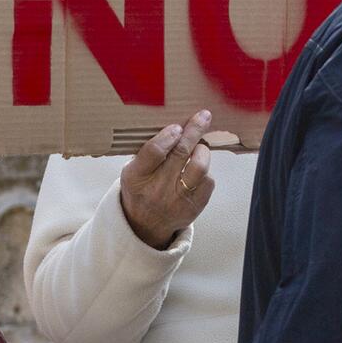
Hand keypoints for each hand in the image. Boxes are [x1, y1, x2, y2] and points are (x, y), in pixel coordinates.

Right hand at [119, 111, 215, 250]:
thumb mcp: (133, 171)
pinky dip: (205, 171)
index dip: (168, 135)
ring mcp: (177, 200)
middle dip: (194, 131)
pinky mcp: (194, 207)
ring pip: (199, 166)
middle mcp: (157, 189)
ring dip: (202, 151)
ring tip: (199, 147)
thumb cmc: (141, 190)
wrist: (145, 225)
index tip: (177, 127)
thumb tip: (176, 125)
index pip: (154, 151)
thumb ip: (148, 151)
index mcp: (136, 178)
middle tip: (203, 117)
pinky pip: (208, 181)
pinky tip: (197, 170)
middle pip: (181, 153)